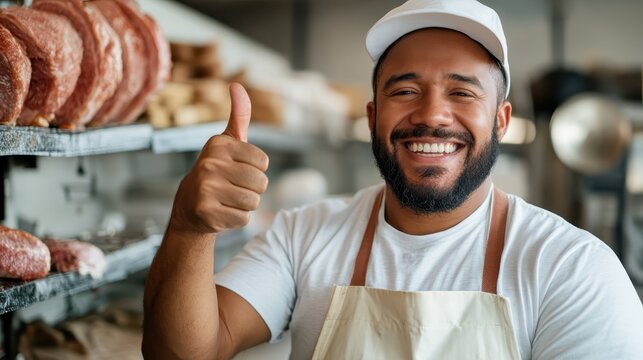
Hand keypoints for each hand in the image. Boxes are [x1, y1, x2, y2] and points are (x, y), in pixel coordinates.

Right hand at [170, 83, 268, 233]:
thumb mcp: (227, 142)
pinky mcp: (207, 212)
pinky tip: (222, 212)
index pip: (263, 162)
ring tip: (228, 199)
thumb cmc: (217, 170)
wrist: (190, 205)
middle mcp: (209, 164)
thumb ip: (239, 116)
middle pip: (261, 183)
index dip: (256, 169)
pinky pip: (243, 218)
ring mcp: (206, 189)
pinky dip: (237, 218)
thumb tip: (237, 85)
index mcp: (219, 145)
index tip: (237, 169)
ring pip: (253, 202)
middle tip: (233, 187)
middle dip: (252, 189)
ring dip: (246, 204)